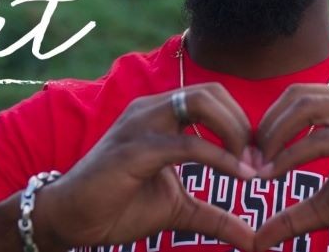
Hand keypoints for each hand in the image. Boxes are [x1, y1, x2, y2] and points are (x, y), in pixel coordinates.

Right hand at [31, 83, 258, 251]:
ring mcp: (140, 125)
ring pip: (201, 103)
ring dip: (235, 132)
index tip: (259, 161)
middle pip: (212, 92)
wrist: (69, 220)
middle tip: (258, 161)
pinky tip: (240, 176)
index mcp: (160, 115)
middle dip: (243, 123)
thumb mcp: (179, 210)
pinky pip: (188, 144)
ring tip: (250, 167)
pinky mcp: (135, 150)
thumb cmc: (117, 207)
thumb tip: (254, 239)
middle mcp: (150, 110)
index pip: (214, 98)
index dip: (242, 124)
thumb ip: (216, 217)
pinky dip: (220, 157)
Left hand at [252, 85, 328, 250]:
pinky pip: (324, 139)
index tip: (249, 160)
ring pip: (307, 108)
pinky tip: (276, 174)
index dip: (268, 124)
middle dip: (266, 128)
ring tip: (260, 168)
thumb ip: (295, 215)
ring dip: (275, 137)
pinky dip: (294, 155)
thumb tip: (258, 238)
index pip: (296, 98)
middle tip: (248, 162)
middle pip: (296, 95)